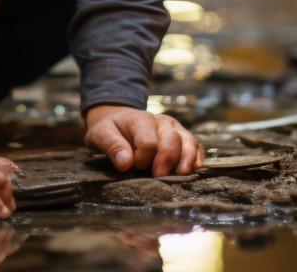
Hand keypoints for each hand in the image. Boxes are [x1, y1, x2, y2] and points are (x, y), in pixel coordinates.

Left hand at [83, 104, 202, 176]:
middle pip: (172, 141)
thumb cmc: (110, 128)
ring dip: (187, 159)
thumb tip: (125, 163)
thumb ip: (112, 146)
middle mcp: (162, 122)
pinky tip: (194, 169)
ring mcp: (174, 129)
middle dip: (167, 161)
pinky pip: (194, 145)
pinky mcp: (181, 136)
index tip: (132, 167)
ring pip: (188, 141)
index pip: (149, 142)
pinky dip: (196, 157)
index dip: (142, 159)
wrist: (118, 118)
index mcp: (141, 120)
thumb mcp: (101, 134)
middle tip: (158, 178)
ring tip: (182, 175)